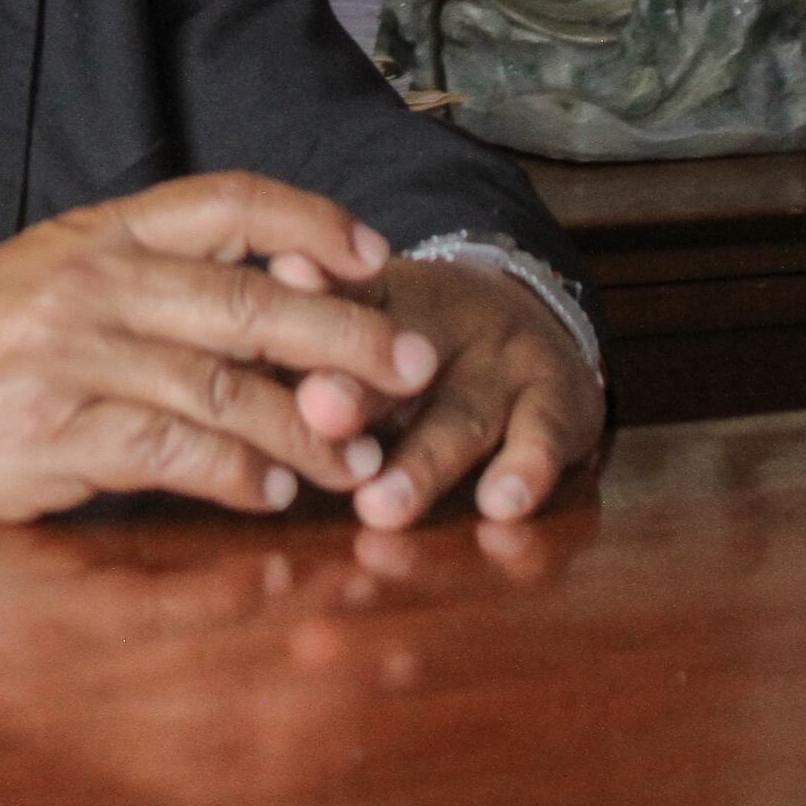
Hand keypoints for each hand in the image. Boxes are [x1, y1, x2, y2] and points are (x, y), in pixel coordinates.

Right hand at [0, 172, 444, 522]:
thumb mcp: (46, 282)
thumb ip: (143, 287)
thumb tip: (269, 306)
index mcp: (94, 233)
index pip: (226, 201)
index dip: (314, 221)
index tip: (375, 255)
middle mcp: (91, 280)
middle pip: (253, 298)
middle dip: (349, 334)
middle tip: (415, 364)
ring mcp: (72, 354)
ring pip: (228, 384)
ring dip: (307, 430)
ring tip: (357, 461)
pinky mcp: (56, 430)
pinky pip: (176, 450)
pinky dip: (237, 476)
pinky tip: (269, 495)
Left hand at [280, 256, 602, 528]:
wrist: (534, 308)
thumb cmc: (411, 338)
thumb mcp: (362, 319)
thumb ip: (304, 335)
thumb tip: (246, 323)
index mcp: (379, 300)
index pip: (339, 301)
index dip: (310, 302)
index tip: (276, 304)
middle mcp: (442, 327)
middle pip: (391, 364)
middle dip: (352, 397)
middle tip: (315, 417)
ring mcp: (504, 364)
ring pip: (459, 417)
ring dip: (421, 464)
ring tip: (382, 505)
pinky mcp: (559, 401)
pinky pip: (545, 437)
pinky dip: (527, 470)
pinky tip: (502, 503)